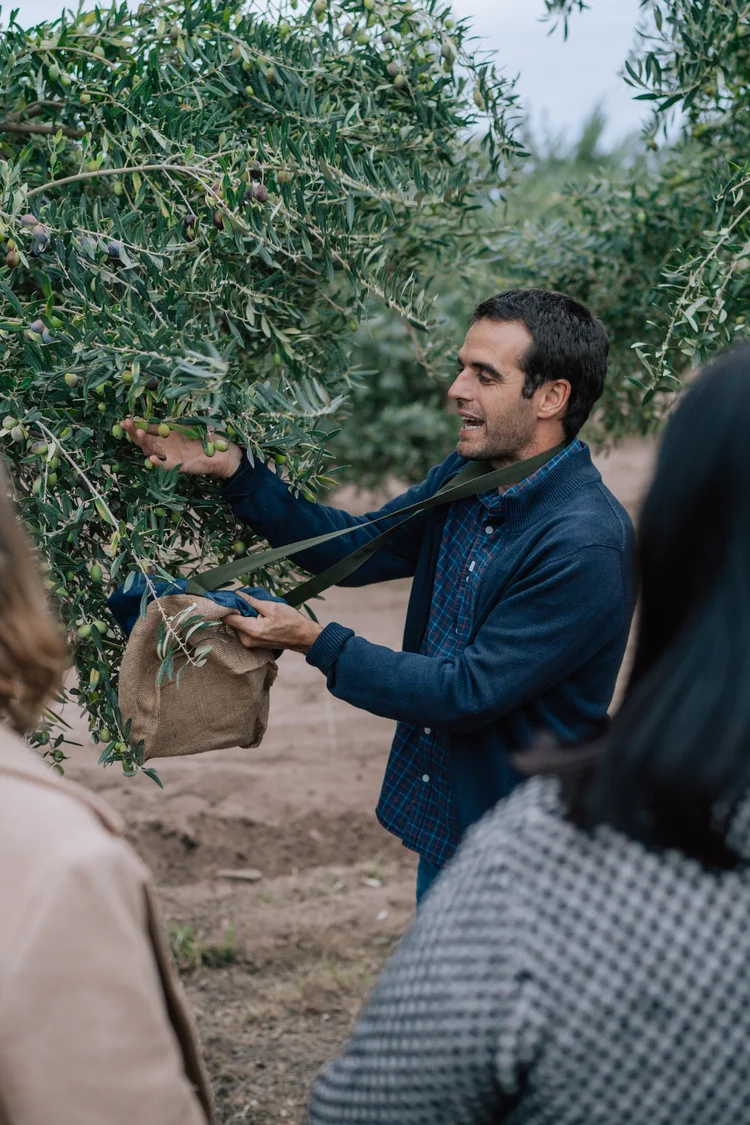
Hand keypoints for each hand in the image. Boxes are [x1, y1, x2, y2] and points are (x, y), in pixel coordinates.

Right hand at [120, 420, 242, 479]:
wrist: (225, 452)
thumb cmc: (210, 435)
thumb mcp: (194, 420)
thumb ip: (182, 413)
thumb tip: (172, 393)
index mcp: (169, 433)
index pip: (149, 428)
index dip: (137, 425)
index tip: (126, 419)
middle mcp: (167, 445)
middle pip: (145, 440)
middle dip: (134, 432)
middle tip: (125, 424)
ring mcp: (172, 456)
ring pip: (152, 451)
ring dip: (144, 443)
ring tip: (139, 434)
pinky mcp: (180, 466)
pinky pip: (166, 466)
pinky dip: (158, 464)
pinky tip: (152, 458)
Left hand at [224, 595, 323, 653]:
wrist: (302, 636)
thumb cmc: (291, 621)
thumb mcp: (272, 607)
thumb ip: (252, 602)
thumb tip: (237, 595)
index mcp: (251, 630)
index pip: (228, 618)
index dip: (226, 607)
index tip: (229, 598)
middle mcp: (247, 640)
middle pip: (231, 622)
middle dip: (237, 610)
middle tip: (247, 601)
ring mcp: (249, 644)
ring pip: (237, 625)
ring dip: (243, 616)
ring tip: (256, 609)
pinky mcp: (253, 644)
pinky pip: (244, 630)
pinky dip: (247, 622)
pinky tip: (258, 617)